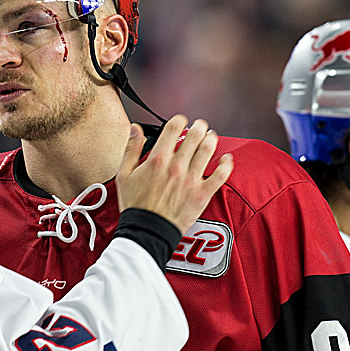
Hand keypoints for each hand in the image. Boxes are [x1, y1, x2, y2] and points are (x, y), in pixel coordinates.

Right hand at [115, 114, 232, 233]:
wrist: (148, 231)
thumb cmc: (136, 206)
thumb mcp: (124, 174)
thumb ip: (131, 149)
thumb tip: (135, 129)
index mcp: (157, 159)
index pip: (174, 127)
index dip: (179, 120)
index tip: (181, 121)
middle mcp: (176, 166)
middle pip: (195, 134)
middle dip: (198, 126)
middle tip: (200, 126)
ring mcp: (191, 179)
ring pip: (208, 149)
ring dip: (211, 138)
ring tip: (211, 137)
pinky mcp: (202, 193)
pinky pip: (220, 174)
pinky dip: (226, 164)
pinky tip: (226, 159)